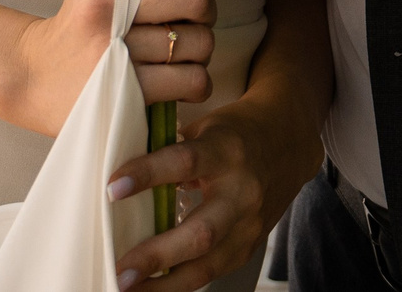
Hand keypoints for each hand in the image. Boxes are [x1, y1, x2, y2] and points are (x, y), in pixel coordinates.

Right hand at [5, 0, 225, 135]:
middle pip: (197, 0)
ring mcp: (111, 49)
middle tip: (182, 20)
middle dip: (203, 12)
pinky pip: (193, 80)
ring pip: (200, 42)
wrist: (35, 75)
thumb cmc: (88, 20)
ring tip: (173, 52)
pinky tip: (173, 79)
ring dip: (198, 50)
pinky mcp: (123, 90)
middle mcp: (105, 2)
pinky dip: (194, 82)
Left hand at [107, 91, 317, 291]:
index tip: (112, 187)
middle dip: (157, 255)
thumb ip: (168, 147)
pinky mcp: (249, 246)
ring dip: (164, 283)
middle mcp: (242, 191)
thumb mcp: (204, 126)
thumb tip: (122, 174)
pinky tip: (152, 288)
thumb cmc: (234, 132)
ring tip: (127, 287)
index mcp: (227, 150)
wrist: (288, 143)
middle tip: (119, 268)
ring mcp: (250, 224)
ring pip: (208, 264)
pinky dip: (180, 283)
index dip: (148, 174)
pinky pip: (213, 273)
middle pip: (201, 232)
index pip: (184, 162)